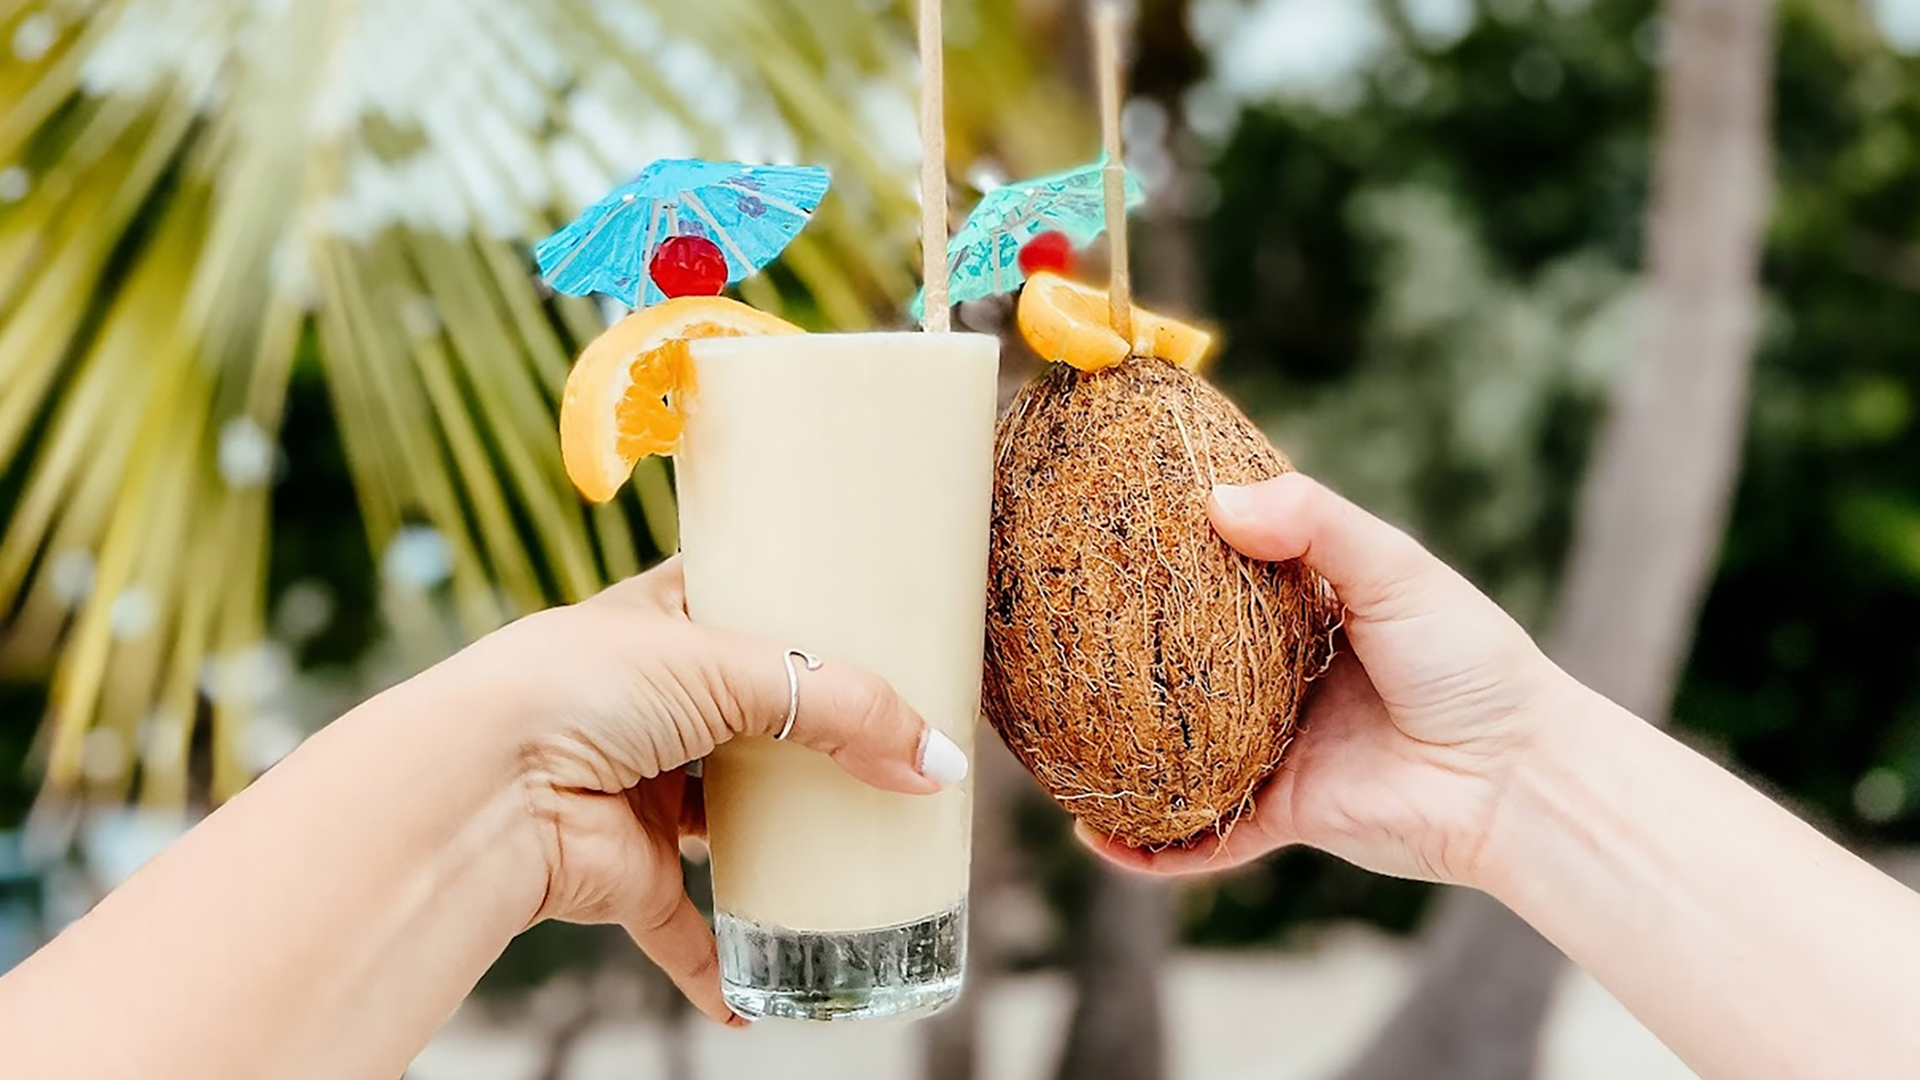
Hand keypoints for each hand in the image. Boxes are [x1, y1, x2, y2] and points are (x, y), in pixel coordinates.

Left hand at [442, 558, 966, 1024]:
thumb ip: (843, 707)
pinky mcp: (629, 872)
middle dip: (813, 735)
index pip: (740, 601)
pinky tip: (764, 994)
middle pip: (752, 718)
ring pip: (727, 820)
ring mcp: (640, 791)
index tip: (871, 619)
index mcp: (660, 621)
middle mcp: (651, 704)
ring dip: (780, 838)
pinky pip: (687, 929)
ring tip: (862, 839)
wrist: (480, 790)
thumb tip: (937, 765)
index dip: (798, 607)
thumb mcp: (727, 667)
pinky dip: (723, 963)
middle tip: (893, 739)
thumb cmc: (580, 688)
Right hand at [1083, 473, 1574, 887]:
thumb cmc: (1470, 661)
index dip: (1160, 559)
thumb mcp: (1394, 569)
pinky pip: (1200, 837)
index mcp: (1304, 615)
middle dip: (1117, 657)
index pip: (1214, 578)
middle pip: (1179, 667)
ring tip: (1048, 737)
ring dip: (1118, 751)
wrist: (1516, 777)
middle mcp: (1278, 682)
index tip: (1098, 530)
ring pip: (1177, 753)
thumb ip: (1314, 524)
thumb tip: (1217, 502)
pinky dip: (1148, 845)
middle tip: (1048, 632)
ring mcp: (1275, 751)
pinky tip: (1095, 834)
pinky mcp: (1281, 815)